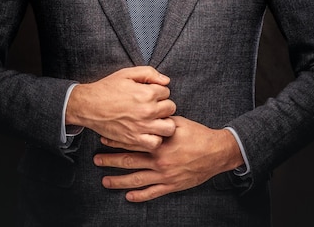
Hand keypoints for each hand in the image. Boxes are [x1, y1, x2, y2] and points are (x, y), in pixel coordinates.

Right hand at [65, 66, 175, 150]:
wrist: (88, 105)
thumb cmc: (107, 89)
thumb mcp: (127, 74)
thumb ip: (149, 73)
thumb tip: (166, 81)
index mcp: (146, 93)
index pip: (167, 92)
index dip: (158, 92)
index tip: (149, 94)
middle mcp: (147, 110)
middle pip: (170, 108)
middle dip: (163, 106)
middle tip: (153, 107)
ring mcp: (142, 126)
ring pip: (169, 128)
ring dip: (164, 123)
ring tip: (155, 120)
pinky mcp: (134, 139)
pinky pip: (155, 143)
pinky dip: (155, 139)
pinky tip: (148, 132)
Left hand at [94, 116, 244, 201]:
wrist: (217, 152)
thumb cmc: (198, 135)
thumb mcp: (178, 122)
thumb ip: (160, 122)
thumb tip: (147, 116)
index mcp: (159, 143)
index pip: (132, 142)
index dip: (116, 142)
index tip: (103, 140)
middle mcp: (159, 160)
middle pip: (129, 161)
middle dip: (111, 161)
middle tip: (96, 160)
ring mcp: (165, 175)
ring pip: (137, 179)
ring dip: (119, 181)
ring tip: (105, 181)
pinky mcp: (172, 185)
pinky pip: (153, 192)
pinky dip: (140, 196)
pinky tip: (129, 196)